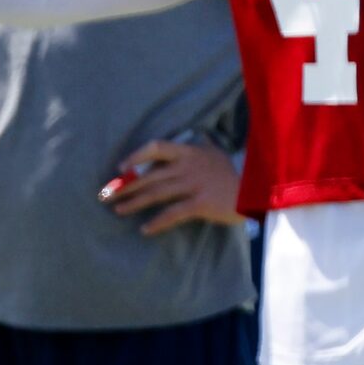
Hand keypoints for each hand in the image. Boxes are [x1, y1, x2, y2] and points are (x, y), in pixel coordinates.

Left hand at [102, 140, 243, 234]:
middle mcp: (188, 166)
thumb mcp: (214, 152)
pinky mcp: (200, 203)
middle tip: (106, 195)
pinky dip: (157, 223)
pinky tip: (144, 229)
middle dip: (126, 186)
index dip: (136, 157)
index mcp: (189, 152)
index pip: (156, 147)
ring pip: (156, 194)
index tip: (121, 167)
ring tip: (118, 210)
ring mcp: (194, 184)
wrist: (257, 188)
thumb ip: (200, 145)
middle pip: (149, 175)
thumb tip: (197, 135)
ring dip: (134, 203)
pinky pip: (172, 214)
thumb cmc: (232, 171)